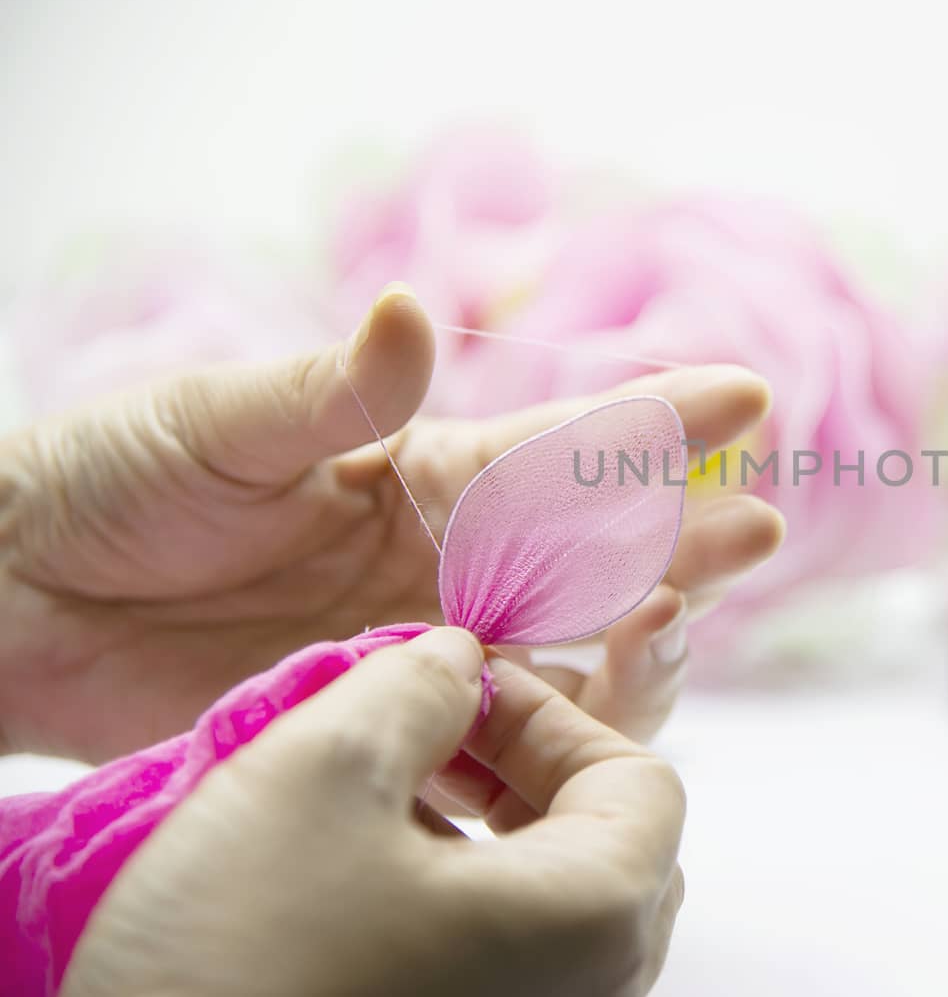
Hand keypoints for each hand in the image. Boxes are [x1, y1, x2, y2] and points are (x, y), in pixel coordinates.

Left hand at [0, 287, 783, 759]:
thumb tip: (407, 313)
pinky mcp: (384, 724)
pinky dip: (543, 747)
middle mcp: (445, 561)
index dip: (653, 419)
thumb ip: (330, 393)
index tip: (744, 394)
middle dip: (682, 539)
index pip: (557, 445)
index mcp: (421, 471)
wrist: (19, 600)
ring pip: (563, 657)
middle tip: (758, 531)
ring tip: (681, 631)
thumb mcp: (221, 425)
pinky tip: (590, 750)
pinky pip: (488, 744)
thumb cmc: (114, 481)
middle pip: (593, 556)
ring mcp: (422, 648)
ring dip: (633, 648)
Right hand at [63, 627, 686, 996]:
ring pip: (547, 903)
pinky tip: (363, 874)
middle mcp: (593, 992)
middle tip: (427, 733)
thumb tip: (458, 660)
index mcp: (598, 916)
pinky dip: (455, 898)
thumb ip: (416, 685)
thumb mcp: (325, 769)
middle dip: (520, 768)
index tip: (458, 688)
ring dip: (482, 830)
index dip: (549, 713)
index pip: (639, 775)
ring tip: (384, 794)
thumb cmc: (243, 955)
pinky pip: (501, 960)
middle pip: (603, 841)